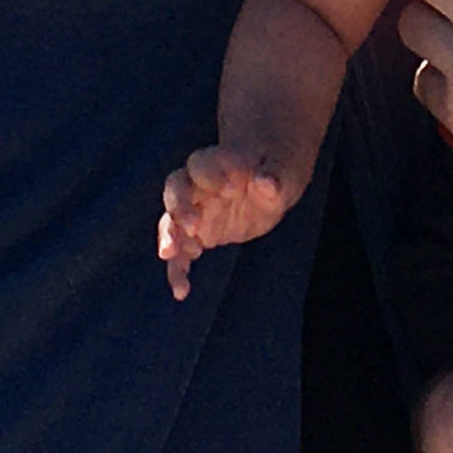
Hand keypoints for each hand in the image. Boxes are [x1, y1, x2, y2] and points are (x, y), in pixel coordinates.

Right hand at [156, 145, 293, 299]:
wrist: (269, 179)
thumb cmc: (275, 170)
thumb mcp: (284, 171)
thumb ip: (274, 177)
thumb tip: (267, 183)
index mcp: (220, 163)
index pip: (204, 163)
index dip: (211, 173)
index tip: (231, 188)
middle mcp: (200, 185)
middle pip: (177, 189)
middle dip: (180, 206)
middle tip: (192, 226)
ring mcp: (195, 209)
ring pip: (171, 220)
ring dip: (169, 237)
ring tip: (169, 255)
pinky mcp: (197, 234)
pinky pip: (180, 252)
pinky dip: (177, 270)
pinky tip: (181, 290)